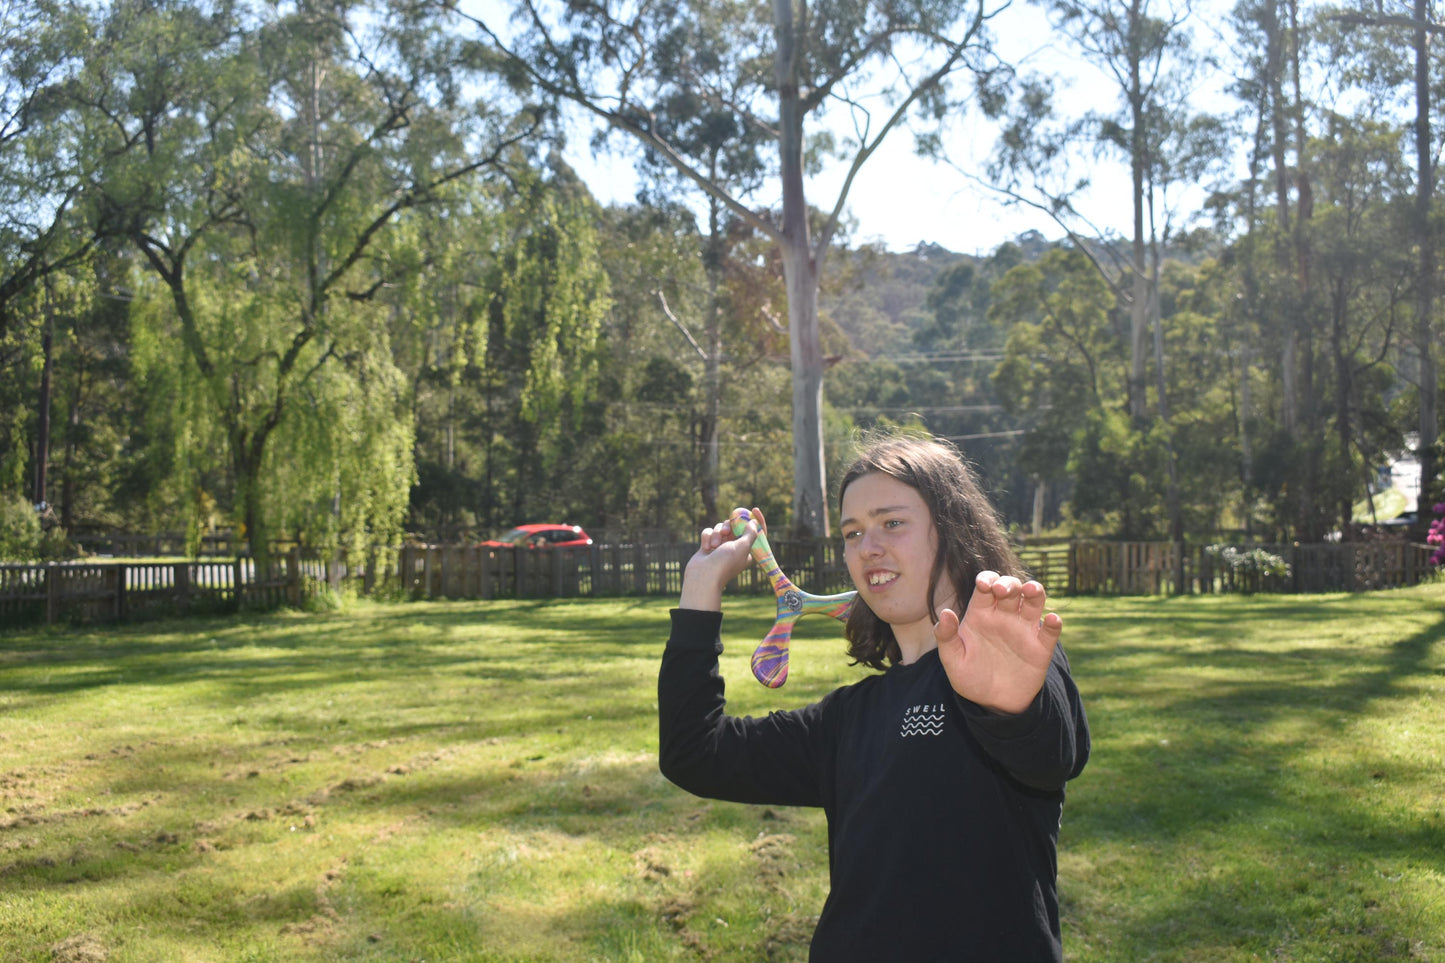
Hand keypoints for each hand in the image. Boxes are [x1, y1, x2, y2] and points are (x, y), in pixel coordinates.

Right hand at [678, 508, 765, 610]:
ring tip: (714, 546)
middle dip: (730, 527)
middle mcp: (735, 548)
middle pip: (736, 526)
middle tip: (727, 532)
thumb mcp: (742, 547)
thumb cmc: (725, 563)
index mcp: (747, 551)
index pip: (756, 532)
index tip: (754, 509)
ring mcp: (721, 546)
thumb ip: (750, 533)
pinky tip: (706, 548)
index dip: (757, 520)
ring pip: (721, 528)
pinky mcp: (708, 545)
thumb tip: (754, 523)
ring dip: (717, 534)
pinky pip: (709, 532)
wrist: (703, 576)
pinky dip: (707, 537)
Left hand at [933, 571, 1062, 714]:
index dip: (986, 580)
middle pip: (1011, 588)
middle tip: (1002, 590)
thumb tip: (945, 612)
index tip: (984, 585)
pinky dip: (1054, 623)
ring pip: (1034, 601)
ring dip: (1035, 591)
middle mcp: (1004, 617)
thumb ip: (946, 636)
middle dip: (1009, 584)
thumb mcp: (952, 660)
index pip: (986, 587)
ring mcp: (1024, 630)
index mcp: (981, 614)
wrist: (993, 704)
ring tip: (1031, 590)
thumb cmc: (970, 678)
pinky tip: (1052, 620)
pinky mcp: (1041, 648)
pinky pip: (1050, 631)